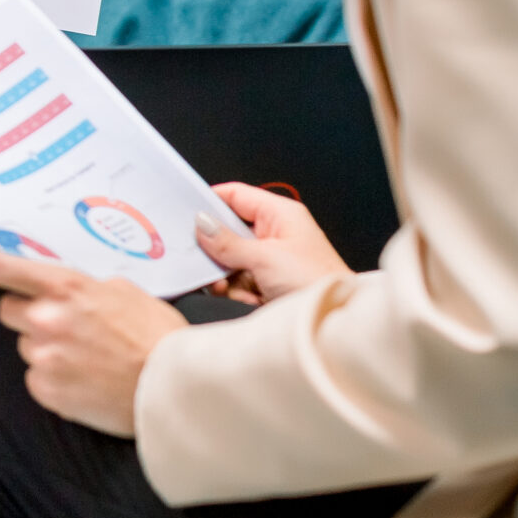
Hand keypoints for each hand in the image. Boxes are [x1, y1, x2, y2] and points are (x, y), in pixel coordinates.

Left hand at [0, 247, 185, 436]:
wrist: (174, 389)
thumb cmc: (158, 338)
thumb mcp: (125, 291)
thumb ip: (85, 286)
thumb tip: (66, 288)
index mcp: (65, 288)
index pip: (0, 267)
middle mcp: (46, 320)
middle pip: (8, 310)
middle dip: (28, 314)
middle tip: (60, 323)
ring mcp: (44, 357)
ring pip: (26, 346)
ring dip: (45, 348)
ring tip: (84, 356)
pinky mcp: (46, 391)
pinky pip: (36, 378)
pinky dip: (53, 378)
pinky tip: (83, 379)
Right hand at [198, 182, 347, 306]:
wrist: (334, 322)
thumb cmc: (315, 282)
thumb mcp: (264, 258)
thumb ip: (228, 242)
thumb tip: (201, 224)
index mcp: (280, 215)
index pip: (236, 195)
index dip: (210, 200)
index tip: (183, 210)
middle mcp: (275, 233)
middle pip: (229, 230)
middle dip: (217, 249)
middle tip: (205, 259)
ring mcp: (271, 259)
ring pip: (231, 259)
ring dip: (226, 276)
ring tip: (229, 287)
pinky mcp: (269, 282)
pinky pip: (238, 280)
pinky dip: (237, 291)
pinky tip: (245, 299)